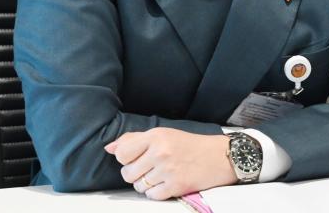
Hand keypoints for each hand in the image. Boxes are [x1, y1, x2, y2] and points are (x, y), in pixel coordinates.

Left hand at [104, 128, 236, 199]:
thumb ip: (134, 139)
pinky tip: (165, 183)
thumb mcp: (162, 134)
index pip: (122, 153)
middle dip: (135, 174)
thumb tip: (110, 148)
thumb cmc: (189, 145)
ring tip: (159, 175)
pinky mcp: (176, 186)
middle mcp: (160, 152)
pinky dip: (156, 192)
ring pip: (138, 186)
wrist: (218, 156)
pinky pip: (152, 196)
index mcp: (155, 136)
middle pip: (127, 173)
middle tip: (148, 168)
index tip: (135, 158)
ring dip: (146, 184)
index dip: (125, 158)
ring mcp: (168, 170)